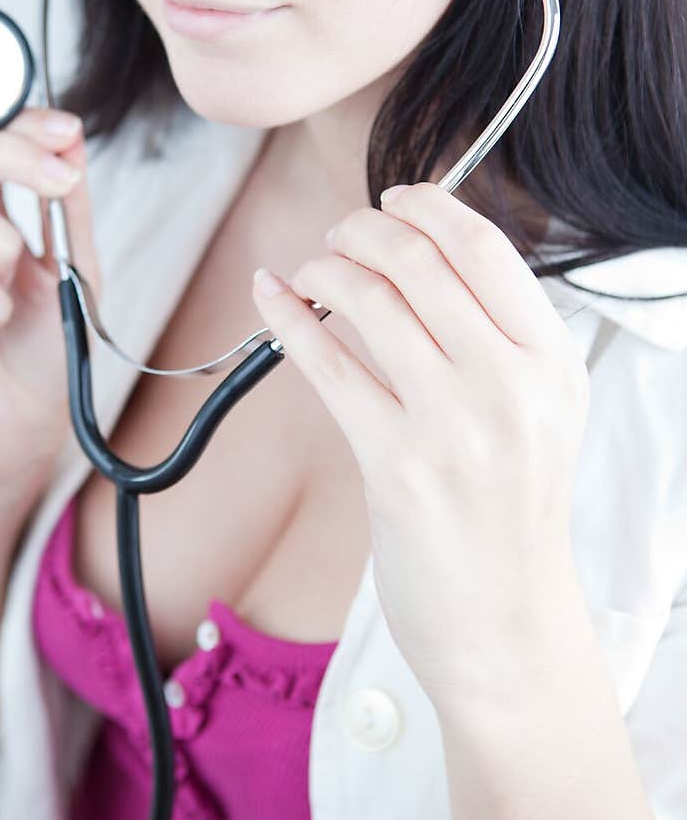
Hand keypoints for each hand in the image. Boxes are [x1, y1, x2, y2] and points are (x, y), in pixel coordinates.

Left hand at [250, 181, 591, 711]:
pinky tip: (270, 296)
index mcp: (551, 361)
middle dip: (362, 229)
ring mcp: (453, 424)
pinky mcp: (395, 464)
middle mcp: (510, 384)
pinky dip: (287, 317)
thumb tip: (421, 250)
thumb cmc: (511, 510)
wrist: (506, 621)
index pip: (484, 247)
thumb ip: (499, 334)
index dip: (426, 206)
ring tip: (309, 274)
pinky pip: (327, 364)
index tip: (392, 198)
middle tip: (338, 236)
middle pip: (418, 261)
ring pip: (369, 300)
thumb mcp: (542, 410)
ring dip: (324, 270)